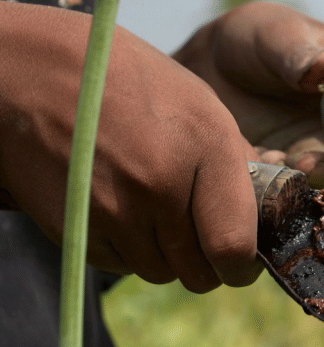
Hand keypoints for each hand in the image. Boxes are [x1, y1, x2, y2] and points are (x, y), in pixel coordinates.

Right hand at [0, 1, 261, 292]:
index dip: (243, 267)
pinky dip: (130, 249)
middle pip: (200, 273)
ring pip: (161, 273)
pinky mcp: (76, 228)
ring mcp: (114, 210)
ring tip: (157, 210)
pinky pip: (121, 264)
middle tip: (202, 237)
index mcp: (206, 148)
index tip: (242, 262)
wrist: (38, 72)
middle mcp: (162, 185)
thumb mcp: (202, 105)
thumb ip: (238, 164)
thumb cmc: (132, 83)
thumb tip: (262, 216)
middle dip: (208, 264)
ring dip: (168, 256)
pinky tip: (123, 208)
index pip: (235, 247)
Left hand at [173, 1, 323, 189]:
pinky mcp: (306, 169)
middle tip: (312, 166)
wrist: (211, 69)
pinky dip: (287, 184)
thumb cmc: (254, 39)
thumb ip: (298, 52)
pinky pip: (309, 188)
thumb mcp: (273, 35)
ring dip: (318, 178)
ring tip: (279, 159)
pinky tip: (258, 160)